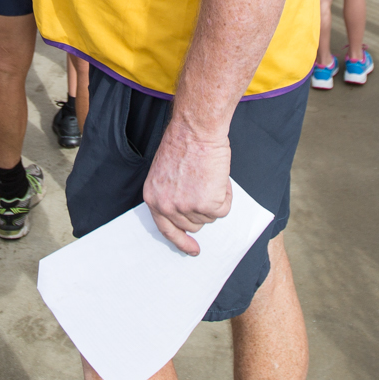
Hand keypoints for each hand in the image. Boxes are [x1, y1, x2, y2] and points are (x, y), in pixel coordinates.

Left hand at [140, 117, 232, 254]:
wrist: (196, 130)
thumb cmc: (184, 143)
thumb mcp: (166, 173)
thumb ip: (172, 194)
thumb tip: (190, 212)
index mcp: (153, 198)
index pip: (166, 229)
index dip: (181, 240)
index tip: (193, 249)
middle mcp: (166, 206)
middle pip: (193, 224)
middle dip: (203, 209)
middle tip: (205, 184)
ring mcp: (186, 207)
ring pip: (210, 217)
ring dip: (215, 198)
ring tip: (209, 175)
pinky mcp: (206, 204)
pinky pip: (224, 209)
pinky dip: (226, 194)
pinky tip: (217, 177)